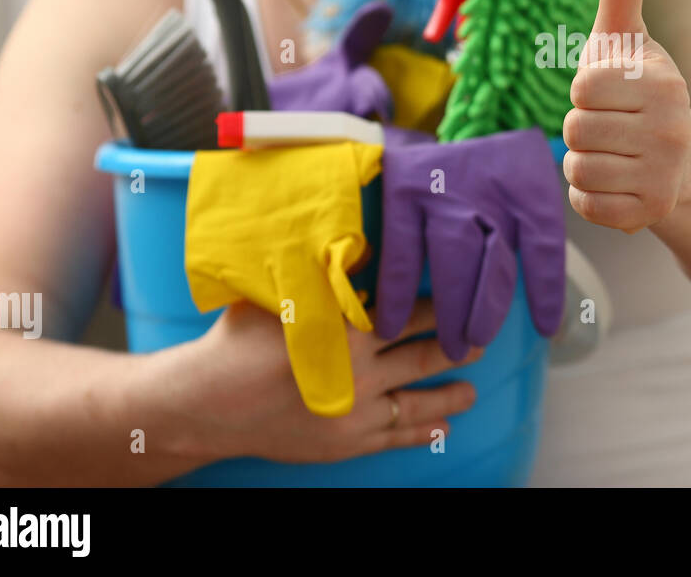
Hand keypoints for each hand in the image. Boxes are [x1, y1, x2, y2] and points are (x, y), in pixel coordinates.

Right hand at [166, 299, 479, 464]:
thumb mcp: (285, 298)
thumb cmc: (240, 342)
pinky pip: (395, 438)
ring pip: (417, 402)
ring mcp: (354, 413)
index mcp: (347, 331)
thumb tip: (368, 248)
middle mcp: (359, 373)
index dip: (440, 307)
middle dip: (457, 347)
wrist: (208, 404)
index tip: (463, 297)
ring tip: (472, 390)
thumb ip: (327, 279)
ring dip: (450, 395)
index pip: (409, 314)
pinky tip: (443, 427)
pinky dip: (423, 433)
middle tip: (482, 340)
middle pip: (423, 356)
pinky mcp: (345, 443)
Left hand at [563, 0, 690, 232]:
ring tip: (617, 152)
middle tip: (615, 125)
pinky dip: (591, 194)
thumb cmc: (644, 91)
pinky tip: (619, 179)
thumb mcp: (630, 38)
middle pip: (574, 129)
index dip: (587, 89)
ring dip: (586, 160)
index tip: (613, 92)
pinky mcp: (648, 213)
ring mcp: (662, 175)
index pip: (583, 87)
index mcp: (663, 83)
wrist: (689, 160)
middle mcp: (669, 130)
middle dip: (584, 126)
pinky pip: (585, 204)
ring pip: (576, 167)